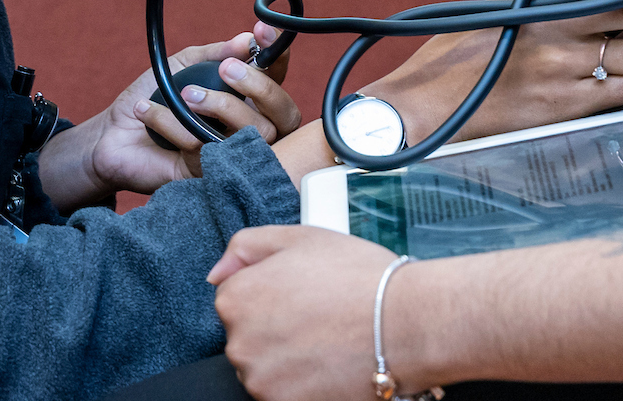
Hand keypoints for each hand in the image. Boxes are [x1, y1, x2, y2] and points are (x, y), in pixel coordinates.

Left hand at [40, 24, 299, 208]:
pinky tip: (148, 113)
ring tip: (184, 94)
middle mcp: (248, 126)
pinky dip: (174, 124)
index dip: (277, 53)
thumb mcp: (182, 65)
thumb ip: (215, 53)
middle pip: (283, 112)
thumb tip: (247, 40)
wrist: (110, 135)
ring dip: (219, 105)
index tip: (261, 31)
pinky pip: (206, 148)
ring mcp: (232, 153)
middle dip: (258, 86)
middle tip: (225, 69)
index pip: (277, 76)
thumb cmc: (150, 97)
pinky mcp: (208, 175)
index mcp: (246, 96)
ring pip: (254, 134)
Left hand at [210, 226, 406, 400]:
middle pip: (248, 337)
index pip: (236, 300)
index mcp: (236, 298)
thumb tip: (217, 272)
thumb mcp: (302, 237)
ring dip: (288, 359)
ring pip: (266, 368)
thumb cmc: (360, 278)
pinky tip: (329, 364)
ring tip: (327, 341)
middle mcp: (239, 343)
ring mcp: (260, 380)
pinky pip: (284, 393)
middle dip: (276, 329)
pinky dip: (302, 384)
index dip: (272, 295)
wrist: (405, 323)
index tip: (301, 295)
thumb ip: (247, 246)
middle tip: (318, 317)